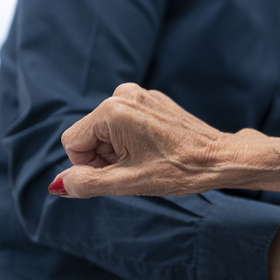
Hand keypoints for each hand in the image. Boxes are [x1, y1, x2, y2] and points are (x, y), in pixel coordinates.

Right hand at [55, 83, 246, 197]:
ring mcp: (141, 95)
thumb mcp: (127, 183)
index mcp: (113, 110)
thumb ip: (86, 183)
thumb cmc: (178, 171)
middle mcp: (124, 94)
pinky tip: (156, 150)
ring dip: (119, 150)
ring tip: (148, 160)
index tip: (117, 173)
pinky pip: (126, 123)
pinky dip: (133, 140)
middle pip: (90, 134)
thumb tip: (57, 185)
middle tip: (135, 168)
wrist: (221, 158)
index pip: (72, 142)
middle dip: (104, 157)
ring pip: (107, 130)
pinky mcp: (154, 100)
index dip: (88, 165)